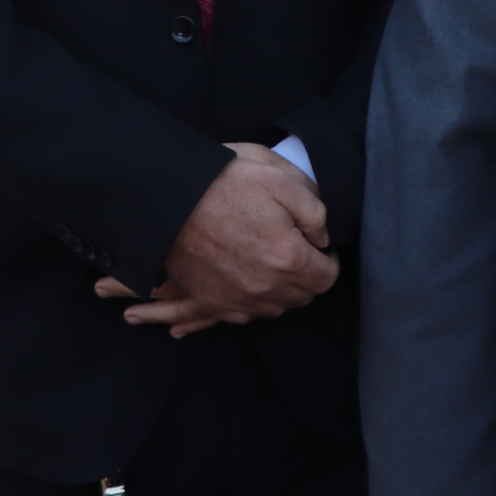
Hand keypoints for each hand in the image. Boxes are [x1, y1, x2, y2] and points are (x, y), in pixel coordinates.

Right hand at [101, 142, 332, 334]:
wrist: (168, 198)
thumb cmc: (225, 184)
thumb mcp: (282, 182)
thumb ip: (316, 215)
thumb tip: (323, 240)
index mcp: (288, 257)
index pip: (327, 278)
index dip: (326, 260)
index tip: (316, 247)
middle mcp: (265, 286)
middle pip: (303, 296)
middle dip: (306, 276)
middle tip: (293, 250)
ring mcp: (236, 298)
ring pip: (276, 307)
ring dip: (280, 290)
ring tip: (269, 262)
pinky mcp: (212, 301)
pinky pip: (245, 313)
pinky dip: (252, 299)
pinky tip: (248, 276)